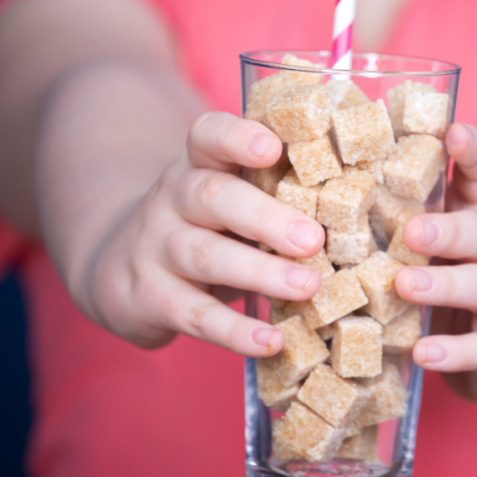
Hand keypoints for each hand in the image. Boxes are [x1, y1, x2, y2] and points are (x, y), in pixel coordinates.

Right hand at [80, 112, 325, 352]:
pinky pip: (194, 314)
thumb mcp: (227, 199)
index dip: (237, 138)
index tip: (272, 147)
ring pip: (205, 255)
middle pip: (212, 196)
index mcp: (199, 164)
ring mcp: (155, 247)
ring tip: (308, 287)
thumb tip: (357, 204)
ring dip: (260, 272)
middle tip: (312, 239)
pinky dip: (234, 331)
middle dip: (265, 217)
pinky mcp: (149, 298)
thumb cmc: (203, 227)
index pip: (208, 135)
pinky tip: (271, 340)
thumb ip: (273, 191)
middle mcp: (172, 198)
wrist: (119, 268)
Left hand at [395, 123, 476, 401]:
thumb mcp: (440, 237)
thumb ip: (405, 211)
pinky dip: (457, 351)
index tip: (453, 131)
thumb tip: (329, 178)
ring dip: (446, 286)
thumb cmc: (457, 274)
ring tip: (406, 288)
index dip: (474, 150)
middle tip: (411, 232)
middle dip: (449, 230)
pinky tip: (425, 354)